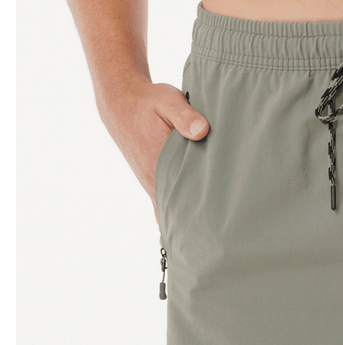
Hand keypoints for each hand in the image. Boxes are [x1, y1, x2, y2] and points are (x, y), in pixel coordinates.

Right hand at [98, 78, 208, 227]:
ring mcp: (152, 181)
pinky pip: (165, 202)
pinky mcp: (153, 179)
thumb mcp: (168, 101)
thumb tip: (202, 130)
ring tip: (209, 240)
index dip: (197, 218)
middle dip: (195, 226)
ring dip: (187, 220)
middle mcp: (154, 179)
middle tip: (218, 243)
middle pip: (177, 211)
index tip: (213, 234)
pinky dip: (176, 213)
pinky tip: (188, 227)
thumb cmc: (149, 102)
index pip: (181, 200)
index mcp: (160, 165)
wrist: (122, 102)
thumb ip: (185, 116)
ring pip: (171, 208)